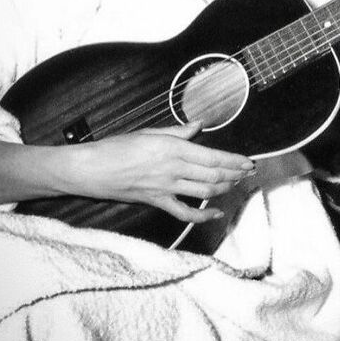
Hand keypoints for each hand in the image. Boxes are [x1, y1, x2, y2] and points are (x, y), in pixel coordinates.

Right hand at [73, 121, 254, 223]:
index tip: (247, 161)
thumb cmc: (116, 147)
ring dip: (224, 189)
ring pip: (204, 192)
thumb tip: (199, 125)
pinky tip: (216, 213)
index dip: (233, 161)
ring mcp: (165, 188)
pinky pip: (185, 212)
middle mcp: (172, 169)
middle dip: (235, 174)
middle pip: (213, 175)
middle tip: (249, 173)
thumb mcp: (148, 132)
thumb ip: (177, 131)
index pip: (212, 157)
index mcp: (172, 148)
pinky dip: (203, 215)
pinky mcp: (157, 202)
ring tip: (236, 184)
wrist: (91, 169)